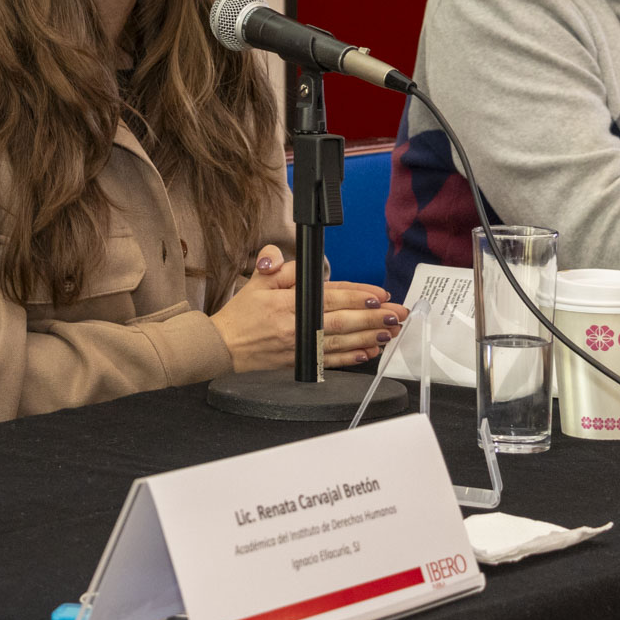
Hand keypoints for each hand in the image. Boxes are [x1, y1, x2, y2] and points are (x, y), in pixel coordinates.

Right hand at [211, 246, 408, 371]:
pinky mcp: (299, 362)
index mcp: (287, 302)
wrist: (223, 347)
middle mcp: (296, 325)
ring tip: (390, 332)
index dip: (357, 295)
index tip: (379, 295)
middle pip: (342, 321)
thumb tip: (286, 257)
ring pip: (341, 342)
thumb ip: (275, 265)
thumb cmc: (241, 314)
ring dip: (369, 337)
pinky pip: (331, 361)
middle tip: (397, 314)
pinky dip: (351, 358)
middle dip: (374, 318)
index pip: (329, 296)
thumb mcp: (255, 281)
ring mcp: (299, 346)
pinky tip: (368, 352)